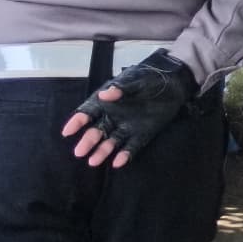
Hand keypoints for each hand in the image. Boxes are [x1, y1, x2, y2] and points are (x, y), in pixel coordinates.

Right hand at [63, 53, 203, 167]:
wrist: (174, 84)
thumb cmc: (150, 79)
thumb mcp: (136, 81)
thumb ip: (121, 89)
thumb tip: (104, 95)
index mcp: (107, 103)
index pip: (88, 113)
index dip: (77, 122)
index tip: (67, 132)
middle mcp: (113, 117)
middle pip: (97, 131)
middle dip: (88, 141)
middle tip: (79, 152)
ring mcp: (127, 127)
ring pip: (111, 142)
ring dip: (103, 151)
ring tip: (93, 161)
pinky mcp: (142, 134)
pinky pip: (132, 147)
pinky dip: (125, 154)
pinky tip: (118, 162)